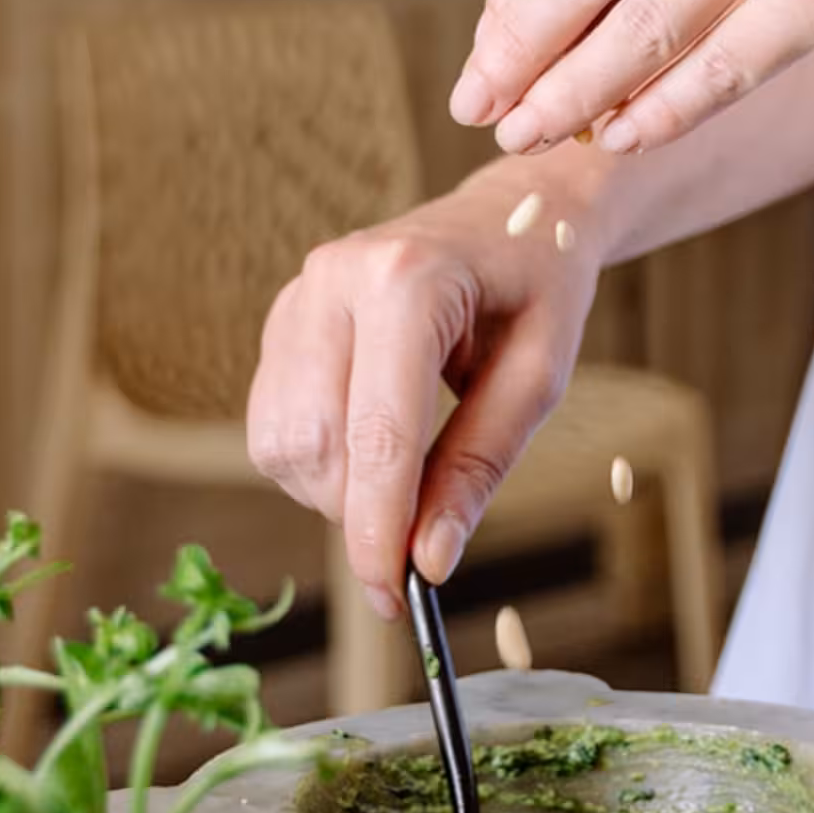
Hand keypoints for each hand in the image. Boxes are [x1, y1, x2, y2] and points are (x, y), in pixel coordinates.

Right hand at [247, 166, 599, 616]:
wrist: (513, 214)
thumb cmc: (537, 288)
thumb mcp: (539, 379)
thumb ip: (479, 467)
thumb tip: (429, 559)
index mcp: (406, 279)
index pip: (377, 434)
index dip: (378, 530)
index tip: (395, 598)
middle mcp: (333, 280)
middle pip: (318, 447)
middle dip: (361, 514)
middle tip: (421, 534)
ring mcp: (296, 297)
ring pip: (283, 444)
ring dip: (336, 492)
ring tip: (407, 473)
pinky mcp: (281, 322)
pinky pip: (274, 426)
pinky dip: (317, 465)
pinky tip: (372, 447)